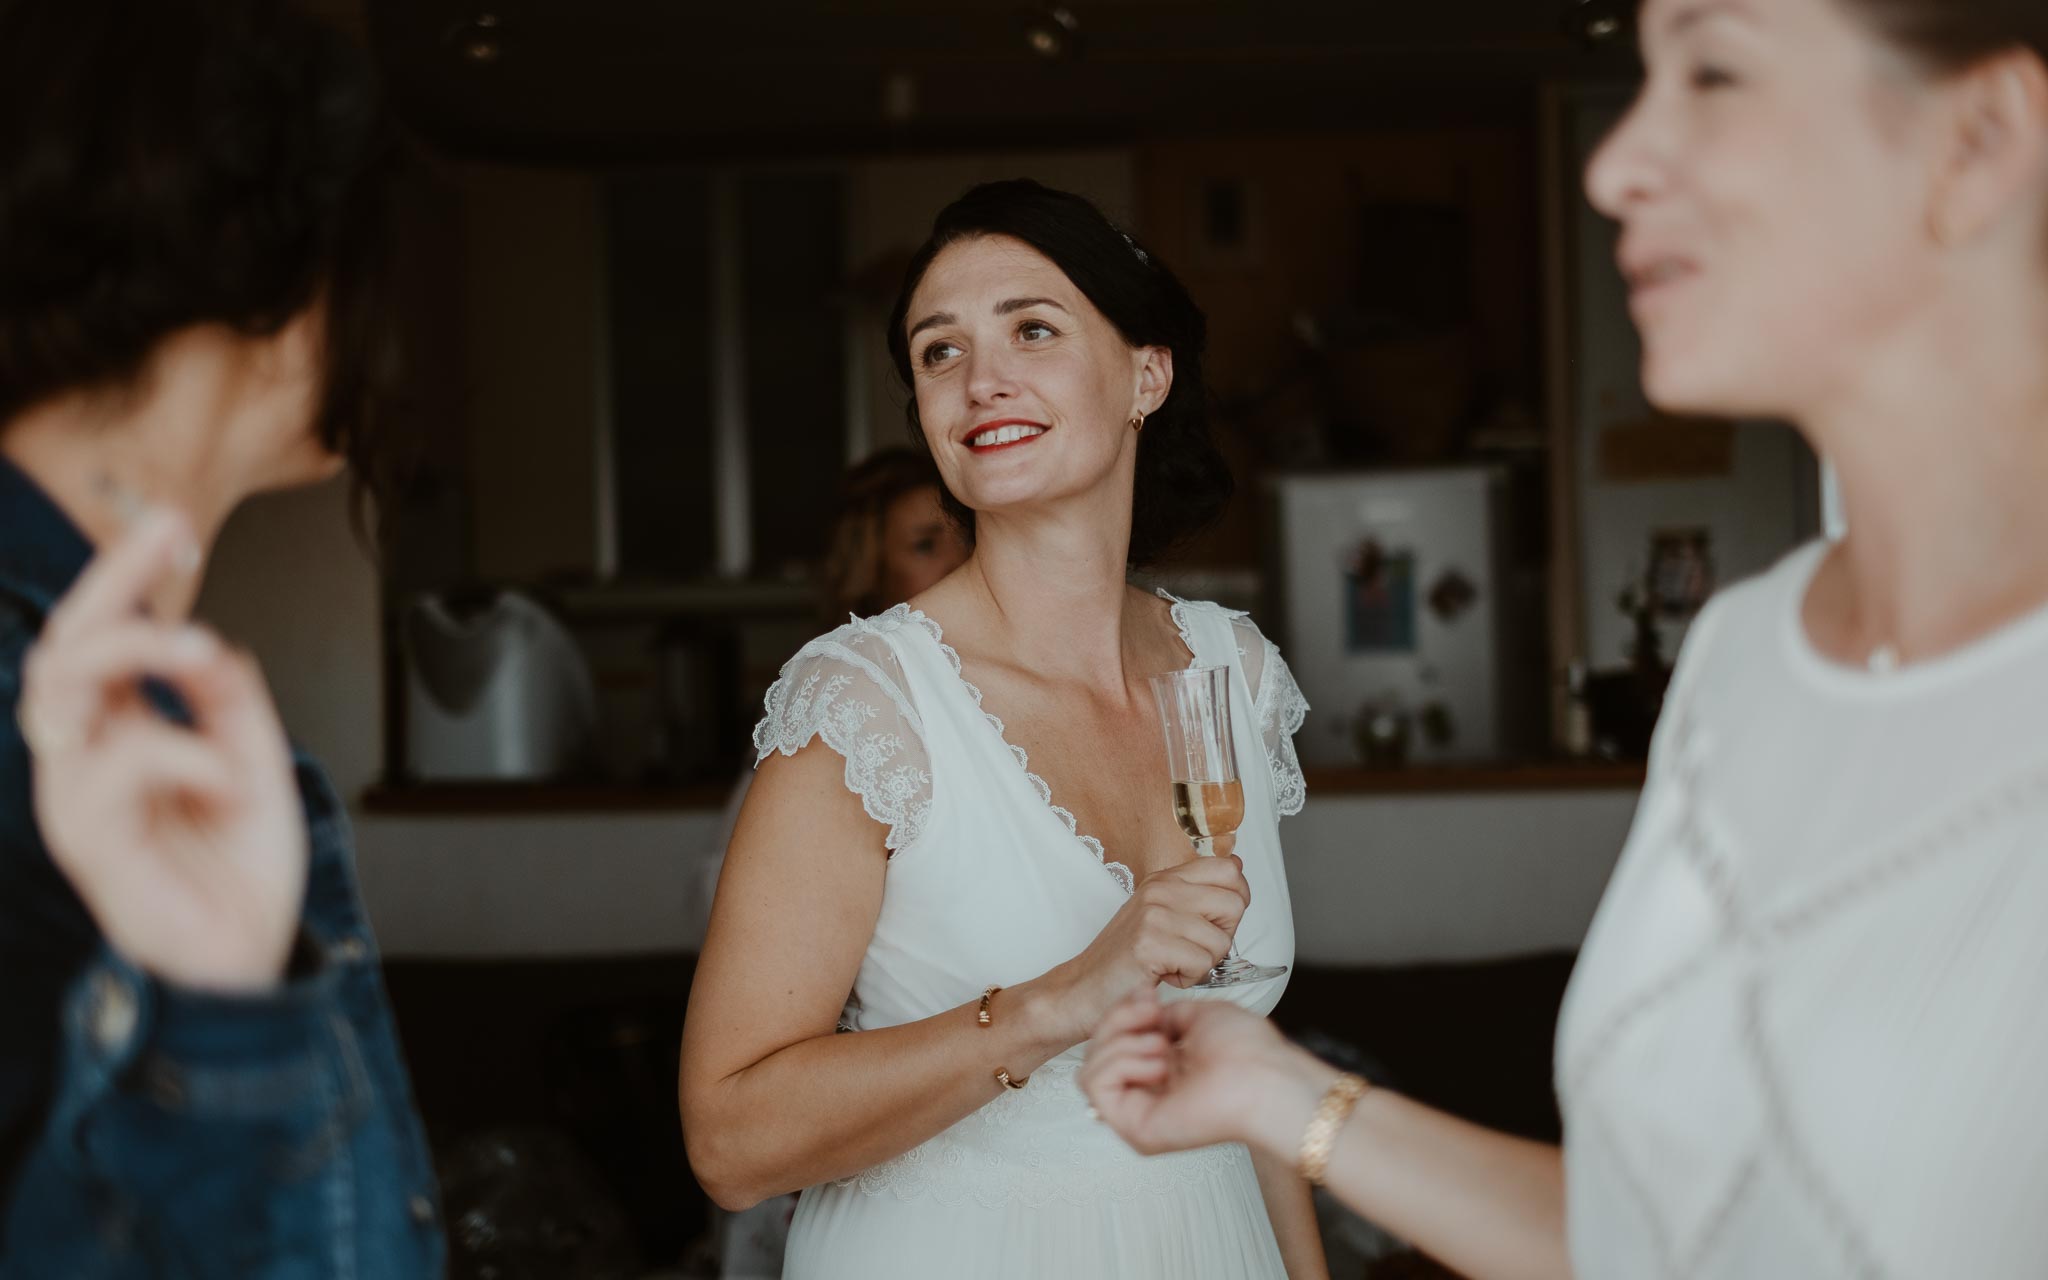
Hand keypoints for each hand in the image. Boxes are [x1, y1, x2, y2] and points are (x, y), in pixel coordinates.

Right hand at [19, 510, 305, 993]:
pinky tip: (225, 772)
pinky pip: (114, 768)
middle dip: (114, 581)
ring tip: (199, 649)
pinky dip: (181, 753)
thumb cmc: (238, 875)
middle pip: (65, 646)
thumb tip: (213, 642)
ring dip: (133, 650)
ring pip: (62, 689)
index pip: (104, 637)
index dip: (128, 577)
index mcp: (122, 734)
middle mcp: (87, 758)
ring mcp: (78, 796)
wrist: (245, 965)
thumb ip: (231, 705)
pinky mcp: (88, 841)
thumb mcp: (255, 766)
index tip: (173, 526)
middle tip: (172, 543)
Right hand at [1043, 853, 1249, 1041]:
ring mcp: (1154, 914)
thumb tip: (1238, 865)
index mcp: (1166, 878)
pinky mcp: (1150, 944)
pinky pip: (1202, 964)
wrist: (1083, 987)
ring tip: (1173, 964)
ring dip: (1203, 964)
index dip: (1237, 900)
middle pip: (1234, 905)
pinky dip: (1188, 979)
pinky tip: (1165, 975)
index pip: (1229, 870)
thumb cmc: (1126, 957)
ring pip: (1221, 941)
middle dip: (1223, 936)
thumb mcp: (1162, 913)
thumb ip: (1197, 891)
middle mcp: (1160, 889)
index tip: (1216, 921)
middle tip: (1192, 948)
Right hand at [1080, 987, 1331, 1157]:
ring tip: (1161, 1045)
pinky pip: (1095, 1086)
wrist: (1266, 1076)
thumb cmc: (1248, 1051)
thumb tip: (1138, 1006)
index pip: (1113, 1040)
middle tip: (1152, 1015)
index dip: (1122, 1012)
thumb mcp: (1197, 1015)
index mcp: (1162, 1068)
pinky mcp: (1133, 1128)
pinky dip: (1120, 1062)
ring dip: (1121, 1043)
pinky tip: (1156, 1062)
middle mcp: (1147, 1091)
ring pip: (1089, 1068)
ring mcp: (1138, 1111)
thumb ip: (1162, 1014)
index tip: (1148, 996)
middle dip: (1117, 1021)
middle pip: (1096, 1051)